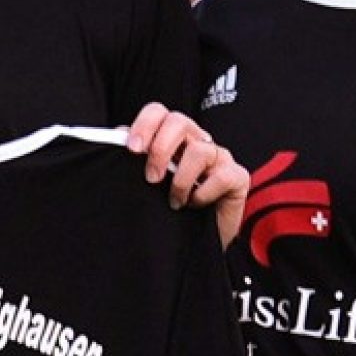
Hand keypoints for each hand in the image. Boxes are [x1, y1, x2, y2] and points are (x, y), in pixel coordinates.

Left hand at [124, 103, 245, 237]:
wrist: (197, 242)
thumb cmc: (172, 209)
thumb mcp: (149, 183)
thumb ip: (137, 158)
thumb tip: (118, 137)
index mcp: (173, 138)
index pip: (158, 113)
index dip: (144, 124)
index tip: (133, 148)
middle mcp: (196, 141)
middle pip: (179, 121)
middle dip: (160, 149)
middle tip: (151, 177)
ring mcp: (218, 158)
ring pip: (199, 150)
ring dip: (181, 180)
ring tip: (174, 200)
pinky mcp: (237, 177)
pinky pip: (222, 176)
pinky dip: (204, 194)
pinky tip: (196, 205)